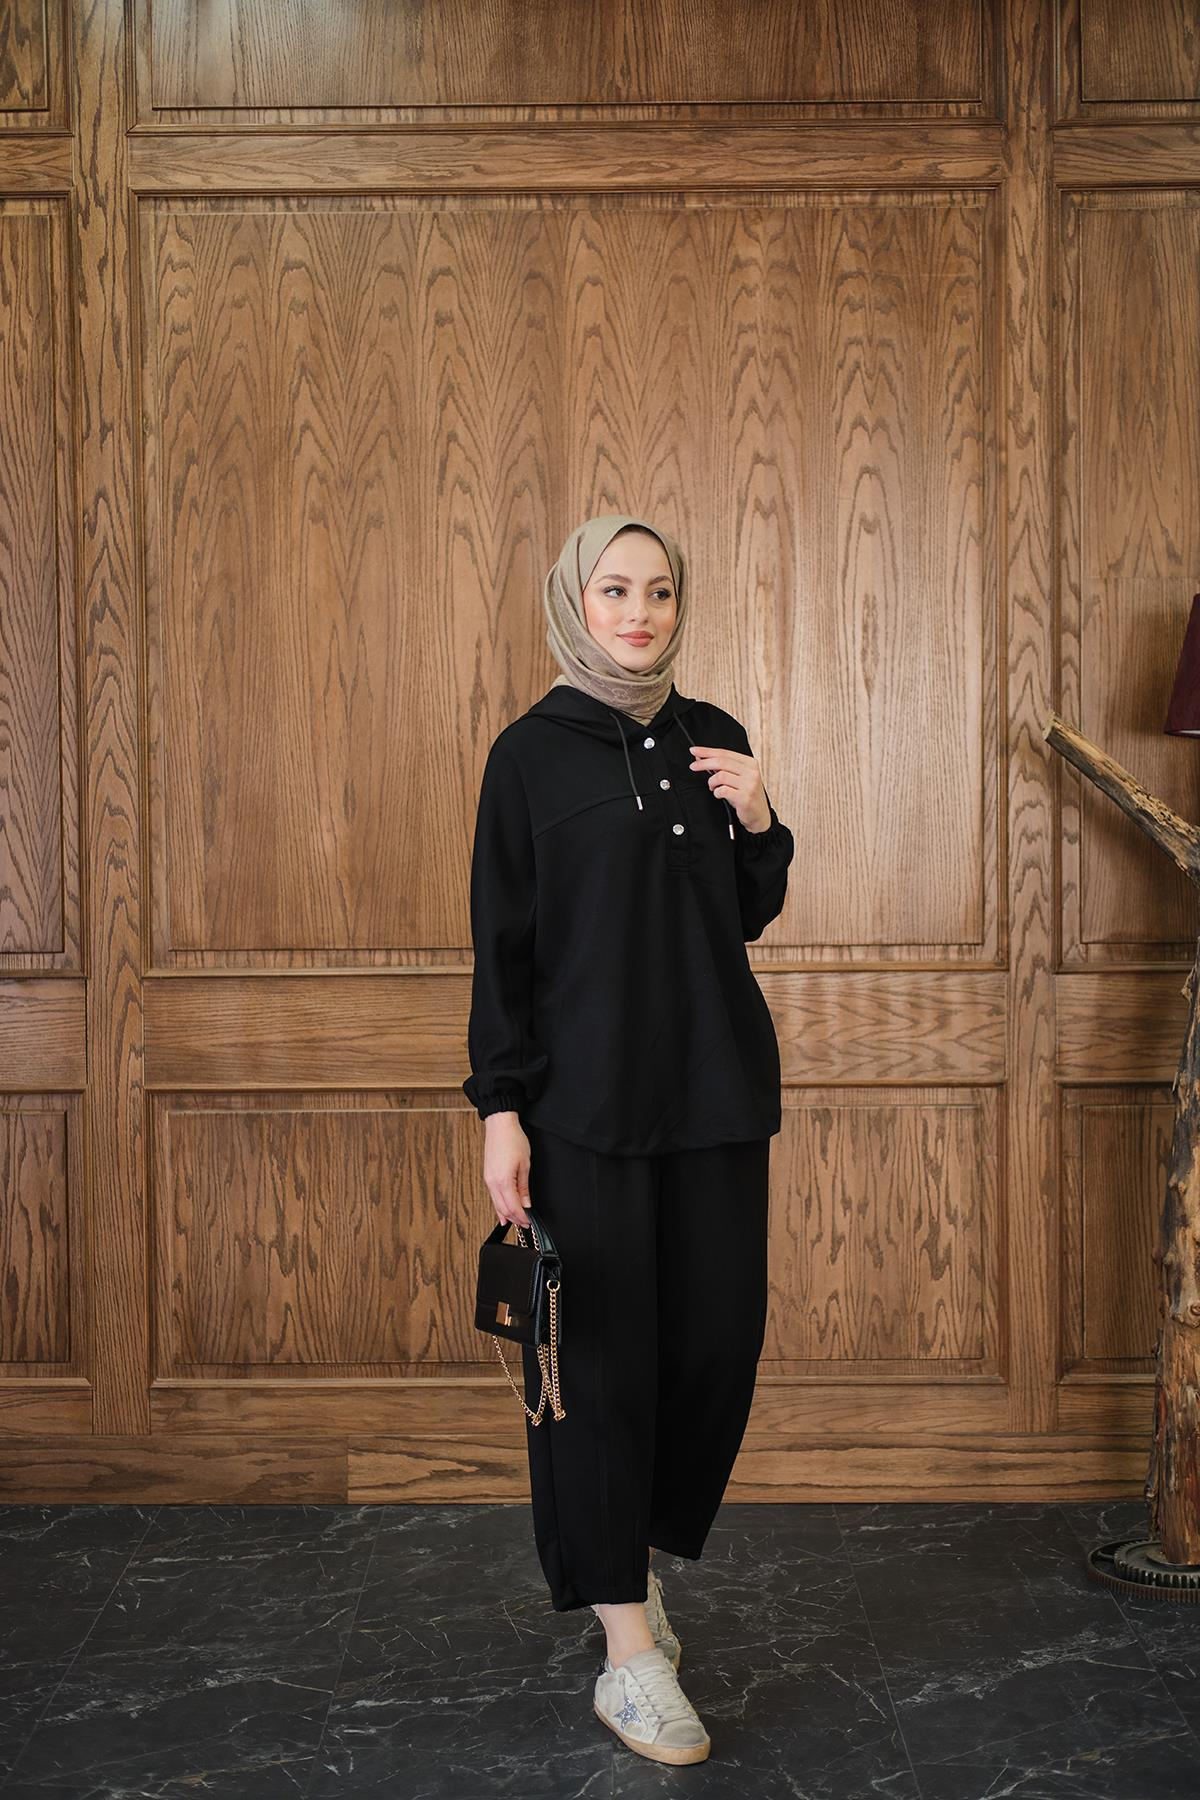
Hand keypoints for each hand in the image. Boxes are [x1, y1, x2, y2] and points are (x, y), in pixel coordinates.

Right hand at [483, 1112, 533, 1228]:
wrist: (500, 1126)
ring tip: (517, 1222)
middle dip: (516, 1219)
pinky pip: (493, 1197)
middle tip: (527, 1224)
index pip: (514, 1207)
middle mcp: (492, 1183)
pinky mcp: (487, 1177)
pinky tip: (502, 1214)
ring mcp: (488, 1180)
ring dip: (507, 1215)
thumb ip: (524, 1187)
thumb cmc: (513, 1139)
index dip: (523, 1217)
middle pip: (504, 1209)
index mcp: (503, 1180)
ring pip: (497, 1205)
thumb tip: (526, 1203)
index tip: (530, 1222)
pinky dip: (499, 1207)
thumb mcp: (525, 1164)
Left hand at [688, 744, 771, 833]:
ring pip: (720, 776)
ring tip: (713, 787)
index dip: (707, 751)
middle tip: (693, 766)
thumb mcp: (737, 777)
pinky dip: (716, 792)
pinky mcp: (745, 797)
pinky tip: (719, 794)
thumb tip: (701, 756)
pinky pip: (723, 790)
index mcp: (750, 763)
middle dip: (704, 763)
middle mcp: (752, 772)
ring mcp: (750, 785)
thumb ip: (722, 767)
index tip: (694, 750)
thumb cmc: (745, 795)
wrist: (759, 815)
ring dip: (712, 782)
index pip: (725, 753)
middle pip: (721, 762)